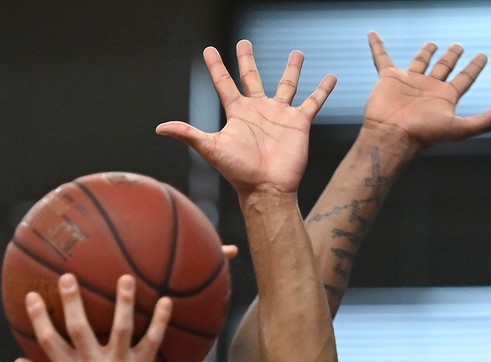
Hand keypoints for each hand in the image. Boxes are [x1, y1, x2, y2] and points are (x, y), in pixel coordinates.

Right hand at [15, 274, 169, 361]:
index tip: (33, 295)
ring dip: (123, 302)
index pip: (49, 341)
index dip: (39, 318)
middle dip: (72, 302)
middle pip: (79, 329)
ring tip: (125, 278)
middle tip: (68, 277)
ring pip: (120, 329)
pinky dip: (160, 320)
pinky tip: (165, 300)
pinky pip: (153, 339)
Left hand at [156, 41, 335, 195]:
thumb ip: (188, 134)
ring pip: (287, 85)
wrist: (267, 189)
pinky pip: (313, 102)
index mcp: (237, 113)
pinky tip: (331, 77)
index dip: (216, 66)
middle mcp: (259, 110)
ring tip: (297, 53)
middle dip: (247, 60)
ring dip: (292, 69)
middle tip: (245, 42)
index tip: (209, 50)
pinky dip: (323, 90)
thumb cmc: (239, 172)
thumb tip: (160, 128)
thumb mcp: (211, 148)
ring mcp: (280, 115)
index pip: (224, 83)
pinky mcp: (299, 123)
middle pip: (252, 77)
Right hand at [361, 32, 490, 151]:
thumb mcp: (459, 128)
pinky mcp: (389, 78)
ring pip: (420, 62)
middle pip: (444, 68)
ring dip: (426, 53)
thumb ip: (484, 120)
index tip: (483, 56)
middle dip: (452, 57)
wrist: (393, 135)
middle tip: (459, 46)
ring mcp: (409, 82)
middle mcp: (429, 88)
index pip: (465, 78)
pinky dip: (378, 46)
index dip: (474, 67)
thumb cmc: (424, 134)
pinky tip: (374, 35)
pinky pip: (382, 58)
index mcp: (445, 98)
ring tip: (433, 44)